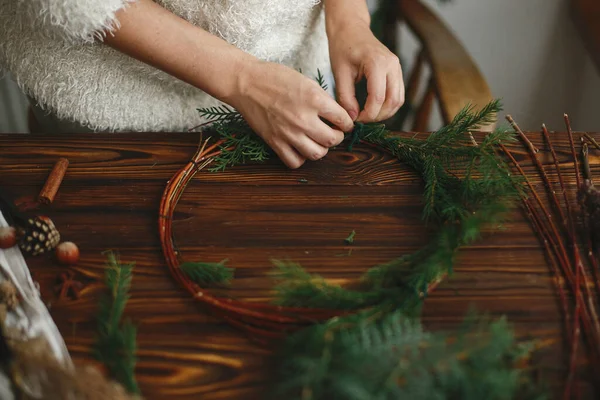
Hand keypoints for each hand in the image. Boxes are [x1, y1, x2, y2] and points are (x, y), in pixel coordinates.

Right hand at [230, 61, 354, 168]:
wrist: (246, 82)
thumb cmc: (275, 77)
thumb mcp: (306, 81)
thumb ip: (323, 100)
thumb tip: (336, 116)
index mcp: (314, 99)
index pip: (343, 120)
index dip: (347, 123)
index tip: (344, 124)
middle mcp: (303, 118)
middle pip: (332, 140)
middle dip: (337, 137)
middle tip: (333, 132)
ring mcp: (288, 132)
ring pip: (316, 154)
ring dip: (321, 149)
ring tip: (317, 141)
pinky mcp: (275, 142)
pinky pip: (294, 162)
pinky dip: (301, 158)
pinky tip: (300, 148)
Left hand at [326, 12, 404, 122]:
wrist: (351, 29)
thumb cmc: (342, 48)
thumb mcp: (339, 73)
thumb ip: (345, 97)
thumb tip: (352, 118)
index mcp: (377, 63)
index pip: (377, 98)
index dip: (367, 114)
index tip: (355, 120)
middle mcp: (392, 65)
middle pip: (392, 101)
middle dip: (377, 116)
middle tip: (361, 120)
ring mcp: (397, 67)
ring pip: (399, 100)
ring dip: (385, 113)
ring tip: (367, 116)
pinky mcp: (397, 71)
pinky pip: (398, 94)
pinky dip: (388, 105)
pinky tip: (373, 108)